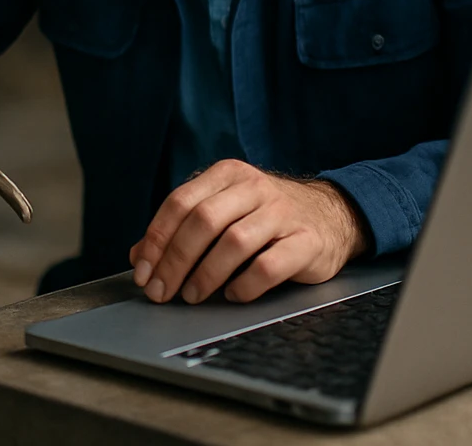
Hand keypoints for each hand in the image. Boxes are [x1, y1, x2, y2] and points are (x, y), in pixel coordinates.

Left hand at [128, 159, 369, 303]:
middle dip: (175, 261)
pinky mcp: (307, 241)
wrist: (333, 216)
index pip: (180, 203)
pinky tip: (233, 295)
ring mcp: (283, 213)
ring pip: (234, 242)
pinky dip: (245, 285)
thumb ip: (181, 231)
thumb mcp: (224, 212)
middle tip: (161, 291)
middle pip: (203, 221)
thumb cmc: (265, 218)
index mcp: (228, 174)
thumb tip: (139, 258)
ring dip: (206, 274)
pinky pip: (269, 266)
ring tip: (193, 296)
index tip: (143, 272)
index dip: (156, 240)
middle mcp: (254, 187)